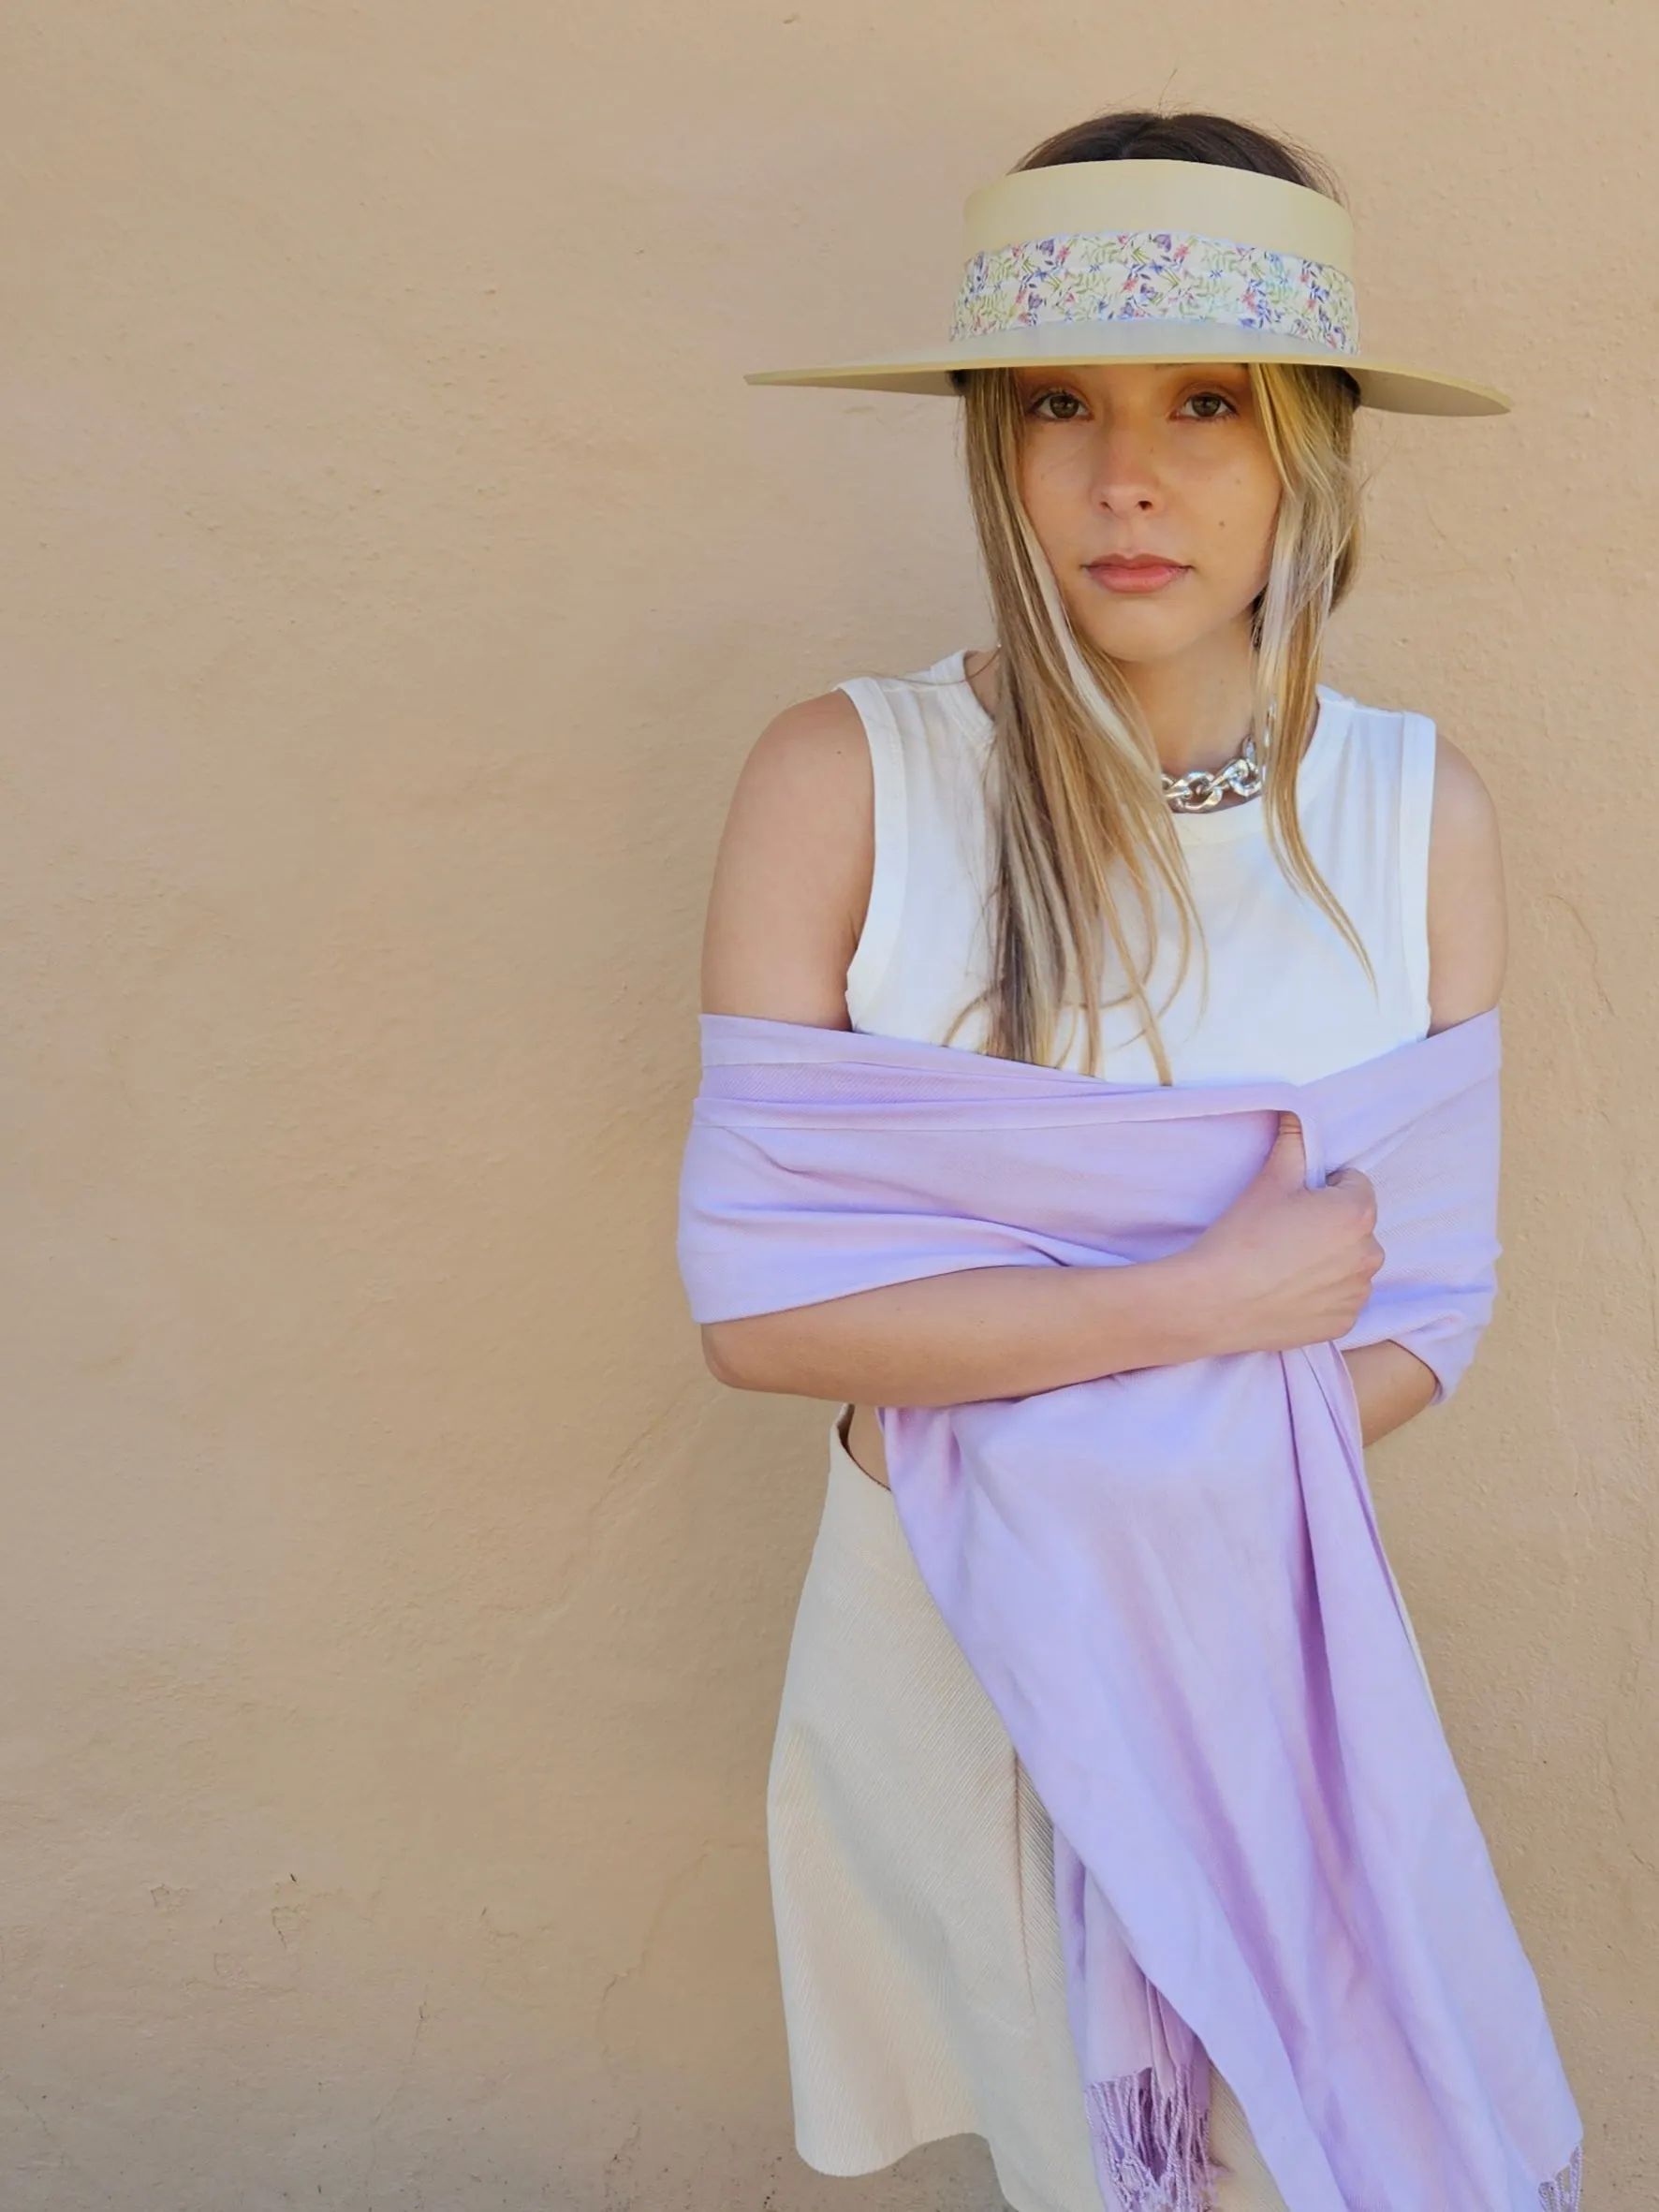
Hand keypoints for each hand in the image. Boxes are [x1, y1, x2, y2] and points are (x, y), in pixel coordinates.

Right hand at [1178, 1114, 1383, 1356]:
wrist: (1215, 1300)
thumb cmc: (1243, 1236)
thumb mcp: (1269, 1180)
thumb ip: (1293, 1142)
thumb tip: (1296, 1112)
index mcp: (1357, 1213)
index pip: (1354, 1184)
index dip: (1322, 1188)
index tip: (1292, 1203)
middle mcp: (1370, 1254)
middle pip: (1356, 1226)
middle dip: (1331, 1225)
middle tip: (1286, 1233)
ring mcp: (1358, 1292)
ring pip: (1350, 1263)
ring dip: (1331, 1260)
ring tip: (1286, 1263)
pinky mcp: (1344, 1323)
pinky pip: (1342, 1298)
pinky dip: (1324, 1293)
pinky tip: (1290, 1289)